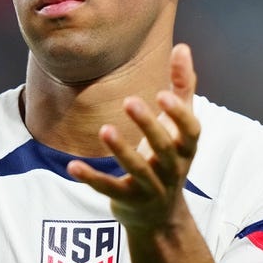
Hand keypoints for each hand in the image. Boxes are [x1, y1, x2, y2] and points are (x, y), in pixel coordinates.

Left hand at [67, 44, 200, 230]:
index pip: (190, 131)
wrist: (161, 216)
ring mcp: (151, 189)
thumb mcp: (180, 127)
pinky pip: (109, 190)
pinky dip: (91, 179)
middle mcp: (173, 170)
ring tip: (105, 129)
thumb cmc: (169, 158)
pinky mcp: (127, 202)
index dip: (179, 114)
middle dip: (149, 125)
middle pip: (164, 149)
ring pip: (137, 170)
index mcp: (186, 148)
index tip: (163, 94)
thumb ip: (183, 87)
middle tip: (129, 100)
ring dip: (121, 150)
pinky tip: (72, 166)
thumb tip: (182, 46)